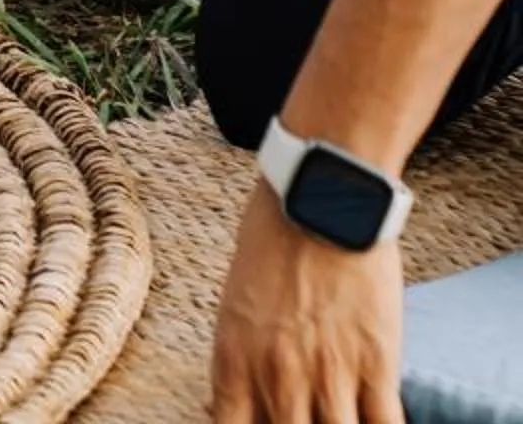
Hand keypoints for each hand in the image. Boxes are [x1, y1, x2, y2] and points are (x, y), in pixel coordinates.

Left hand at [210, 179, 403, 421]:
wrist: (318, 204)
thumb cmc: (272, 244)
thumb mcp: (236, 304)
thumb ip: (241, 359)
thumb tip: (229, 405)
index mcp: (233, 359)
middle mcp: (277, 376)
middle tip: (308, 420)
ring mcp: (328, 374)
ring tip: (337, 420)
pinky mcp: (376, 364)